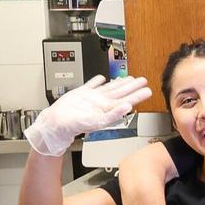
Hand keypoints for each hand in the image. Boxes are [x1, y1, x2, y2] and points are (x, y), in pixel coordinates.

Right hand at [25, 76, 151, 155]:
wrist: (56, 123)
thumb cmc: (74, 126)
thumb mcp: (97, 122)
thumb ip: (114, 114)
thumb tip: (128, 107)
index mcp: (107, 109)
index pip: (127, 100)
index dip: (137, 95)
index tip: (148, 90)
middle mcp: (102, 103)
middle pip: (121, 92)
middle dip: (132, 86)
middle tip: (143, 80)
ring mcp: (92, 98)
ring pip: (109, 87)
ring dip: (120, 82)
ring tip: (129, 78)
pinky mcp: (81, 93)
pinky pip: (91, 85)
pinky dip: (97, 81)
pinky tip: (102, 78)